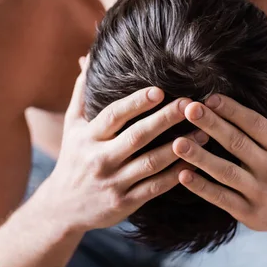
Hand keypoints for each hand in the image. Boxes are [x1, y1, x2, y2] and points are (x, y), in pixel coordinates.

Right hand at [42, 56, 197, 230]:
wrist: (62, 208)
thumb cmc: (73, 159)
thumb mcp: (71, 127)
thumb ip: (81, 93)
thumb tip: (86, 58)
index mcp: (88, 137)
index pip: (113, 116)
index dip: (136, 103)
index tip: (159, 90)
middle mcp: (99, 159)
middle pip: (136, 137)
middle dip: (165, 120)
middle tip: (190, 104)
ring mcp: (113, 183)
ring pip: (150, 163)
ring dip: (179, 147)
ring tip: (204, 132)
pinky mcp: (124, 203)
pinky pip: (154, 188)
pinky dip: (175, 176)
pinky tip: (194, 162)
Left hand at [172, 70, 266, 238]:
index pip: (255, 124)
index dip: (233, 110)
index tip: (210, 97)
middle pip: (238, 144)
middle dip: (213, 126)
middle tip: (188, 109)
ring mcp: (260, 192)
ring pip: (227, 172)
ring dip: (201, 158)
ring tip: (177, 143)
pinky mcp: (248, 212)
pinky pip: (222, 198)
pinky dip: (202, 188)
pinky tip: (182, 175)